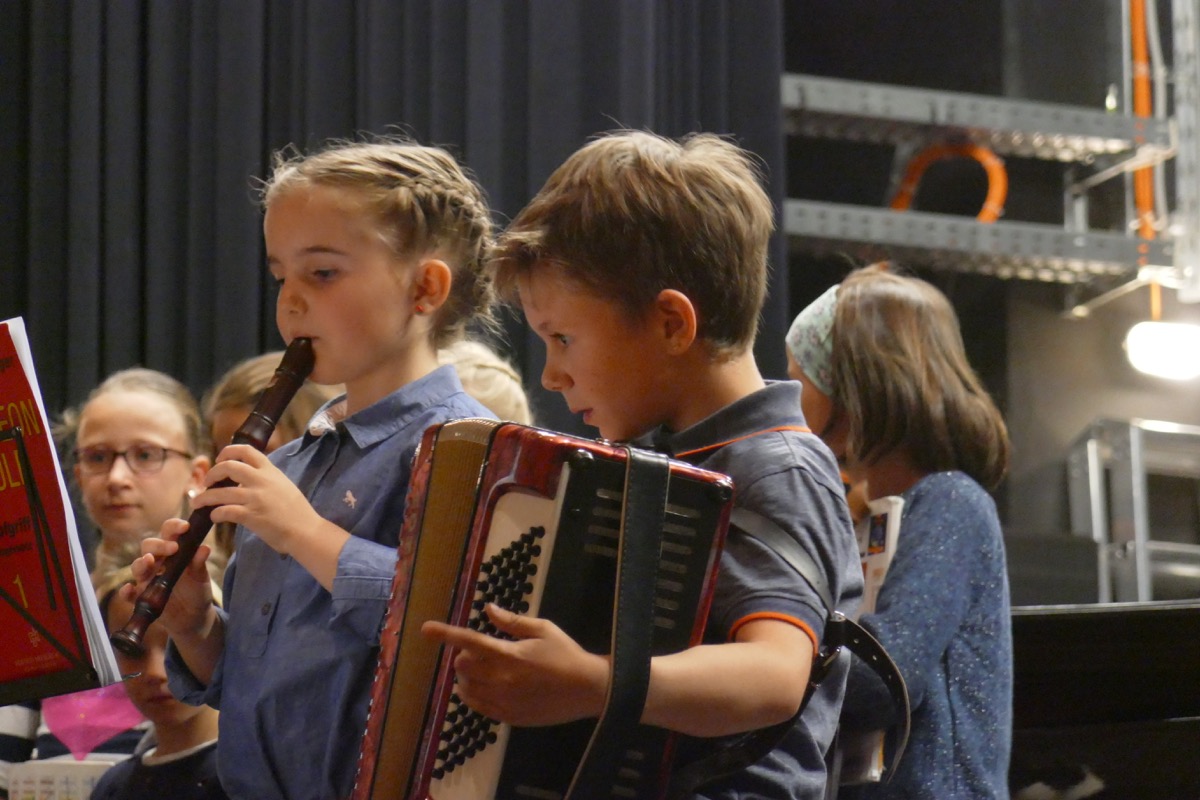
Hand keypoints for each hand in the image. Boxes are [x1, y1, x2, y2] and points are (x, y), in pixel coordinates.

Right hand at [122, 519, 215, 639]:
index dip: (173, 527)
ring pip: (137, 566)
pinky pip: (129, 594)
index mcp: (173, 552)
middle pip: (148, 546)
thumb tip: (204, 548)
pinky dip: (126, 591)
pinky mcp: (141, 598)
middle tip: (173, 548)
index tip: (185, 527)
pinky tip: (129, 589)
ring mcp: (147, 579)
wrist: (193, 617)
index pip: (168, 532)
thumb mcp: (200, 577)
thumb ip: (199, 563)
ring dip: (141, 563)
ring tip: (149, 561)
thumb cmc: (196, 590)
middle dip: (158, 545)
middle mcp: (157, 562)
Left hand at [194, 444, 321, 556]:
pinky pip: (224, 511)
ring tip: (196, 503)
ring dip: (204, 497)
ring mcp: (255, 498)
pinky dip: (215, 514)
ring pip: (220, 492)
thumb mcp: (284, 485)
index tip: (220, 459)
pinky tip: (214, 517)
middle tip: (207, 483)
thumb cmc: (297, 511)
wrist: (305, 530)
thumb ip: (267, 478)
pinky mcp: (250, 516)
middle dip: (212, 474)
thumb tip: (248, 477)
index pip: (246, 450)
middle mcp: (261, 480)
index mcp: (270, 471)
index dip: (228, 452)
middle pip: (228, 467)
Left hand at [421, 604, 608, 726]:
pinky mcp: (507, 717)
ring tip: (486, 670)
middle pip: (461, 666)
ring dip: (467, 676)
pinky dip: (473, 695)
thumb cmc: (566, 654)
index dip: (445, 634)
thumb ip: (513, 622)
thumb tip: (488, 609)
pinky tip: (487, 687)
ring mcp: (503, 701)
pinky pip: (476, 707)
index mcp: (510, 654)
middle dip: (464, 656)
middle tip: (481, 651)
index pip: (470, 641)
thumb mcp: (543, 629)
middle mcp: (502, 679)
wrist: (587, 690)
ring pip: (465, 689)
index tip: (425, 629)